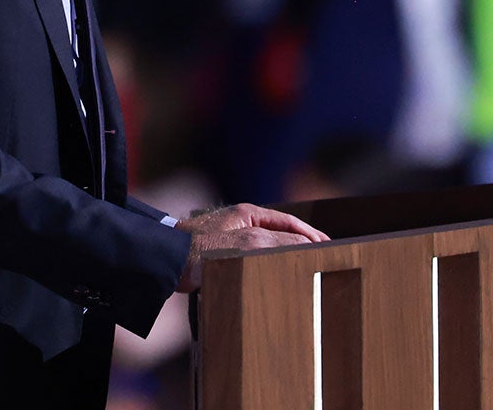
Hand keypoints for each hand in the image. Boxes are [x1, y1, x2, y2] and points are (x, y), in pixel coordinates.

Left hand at [174, 203, 328, 292]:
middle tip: (322, 260)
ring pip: (268, 247)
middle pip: (280, 234)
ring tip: (303, 271)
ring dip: (285, 257)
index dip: (311, 235)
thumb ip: (277, 241)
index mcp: (248, 214)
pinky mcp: (221, 255)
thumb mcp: (245, 244)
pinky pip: (253, 258)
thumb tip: (306, 243)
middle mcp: (241, 223)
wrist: (163, 261)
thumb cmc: (201, 249)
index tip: (330, 248)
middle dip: (301, 245)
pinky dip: (267, 266)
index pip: (290, 223)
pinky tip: (272, 279)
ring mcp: (230, 238)